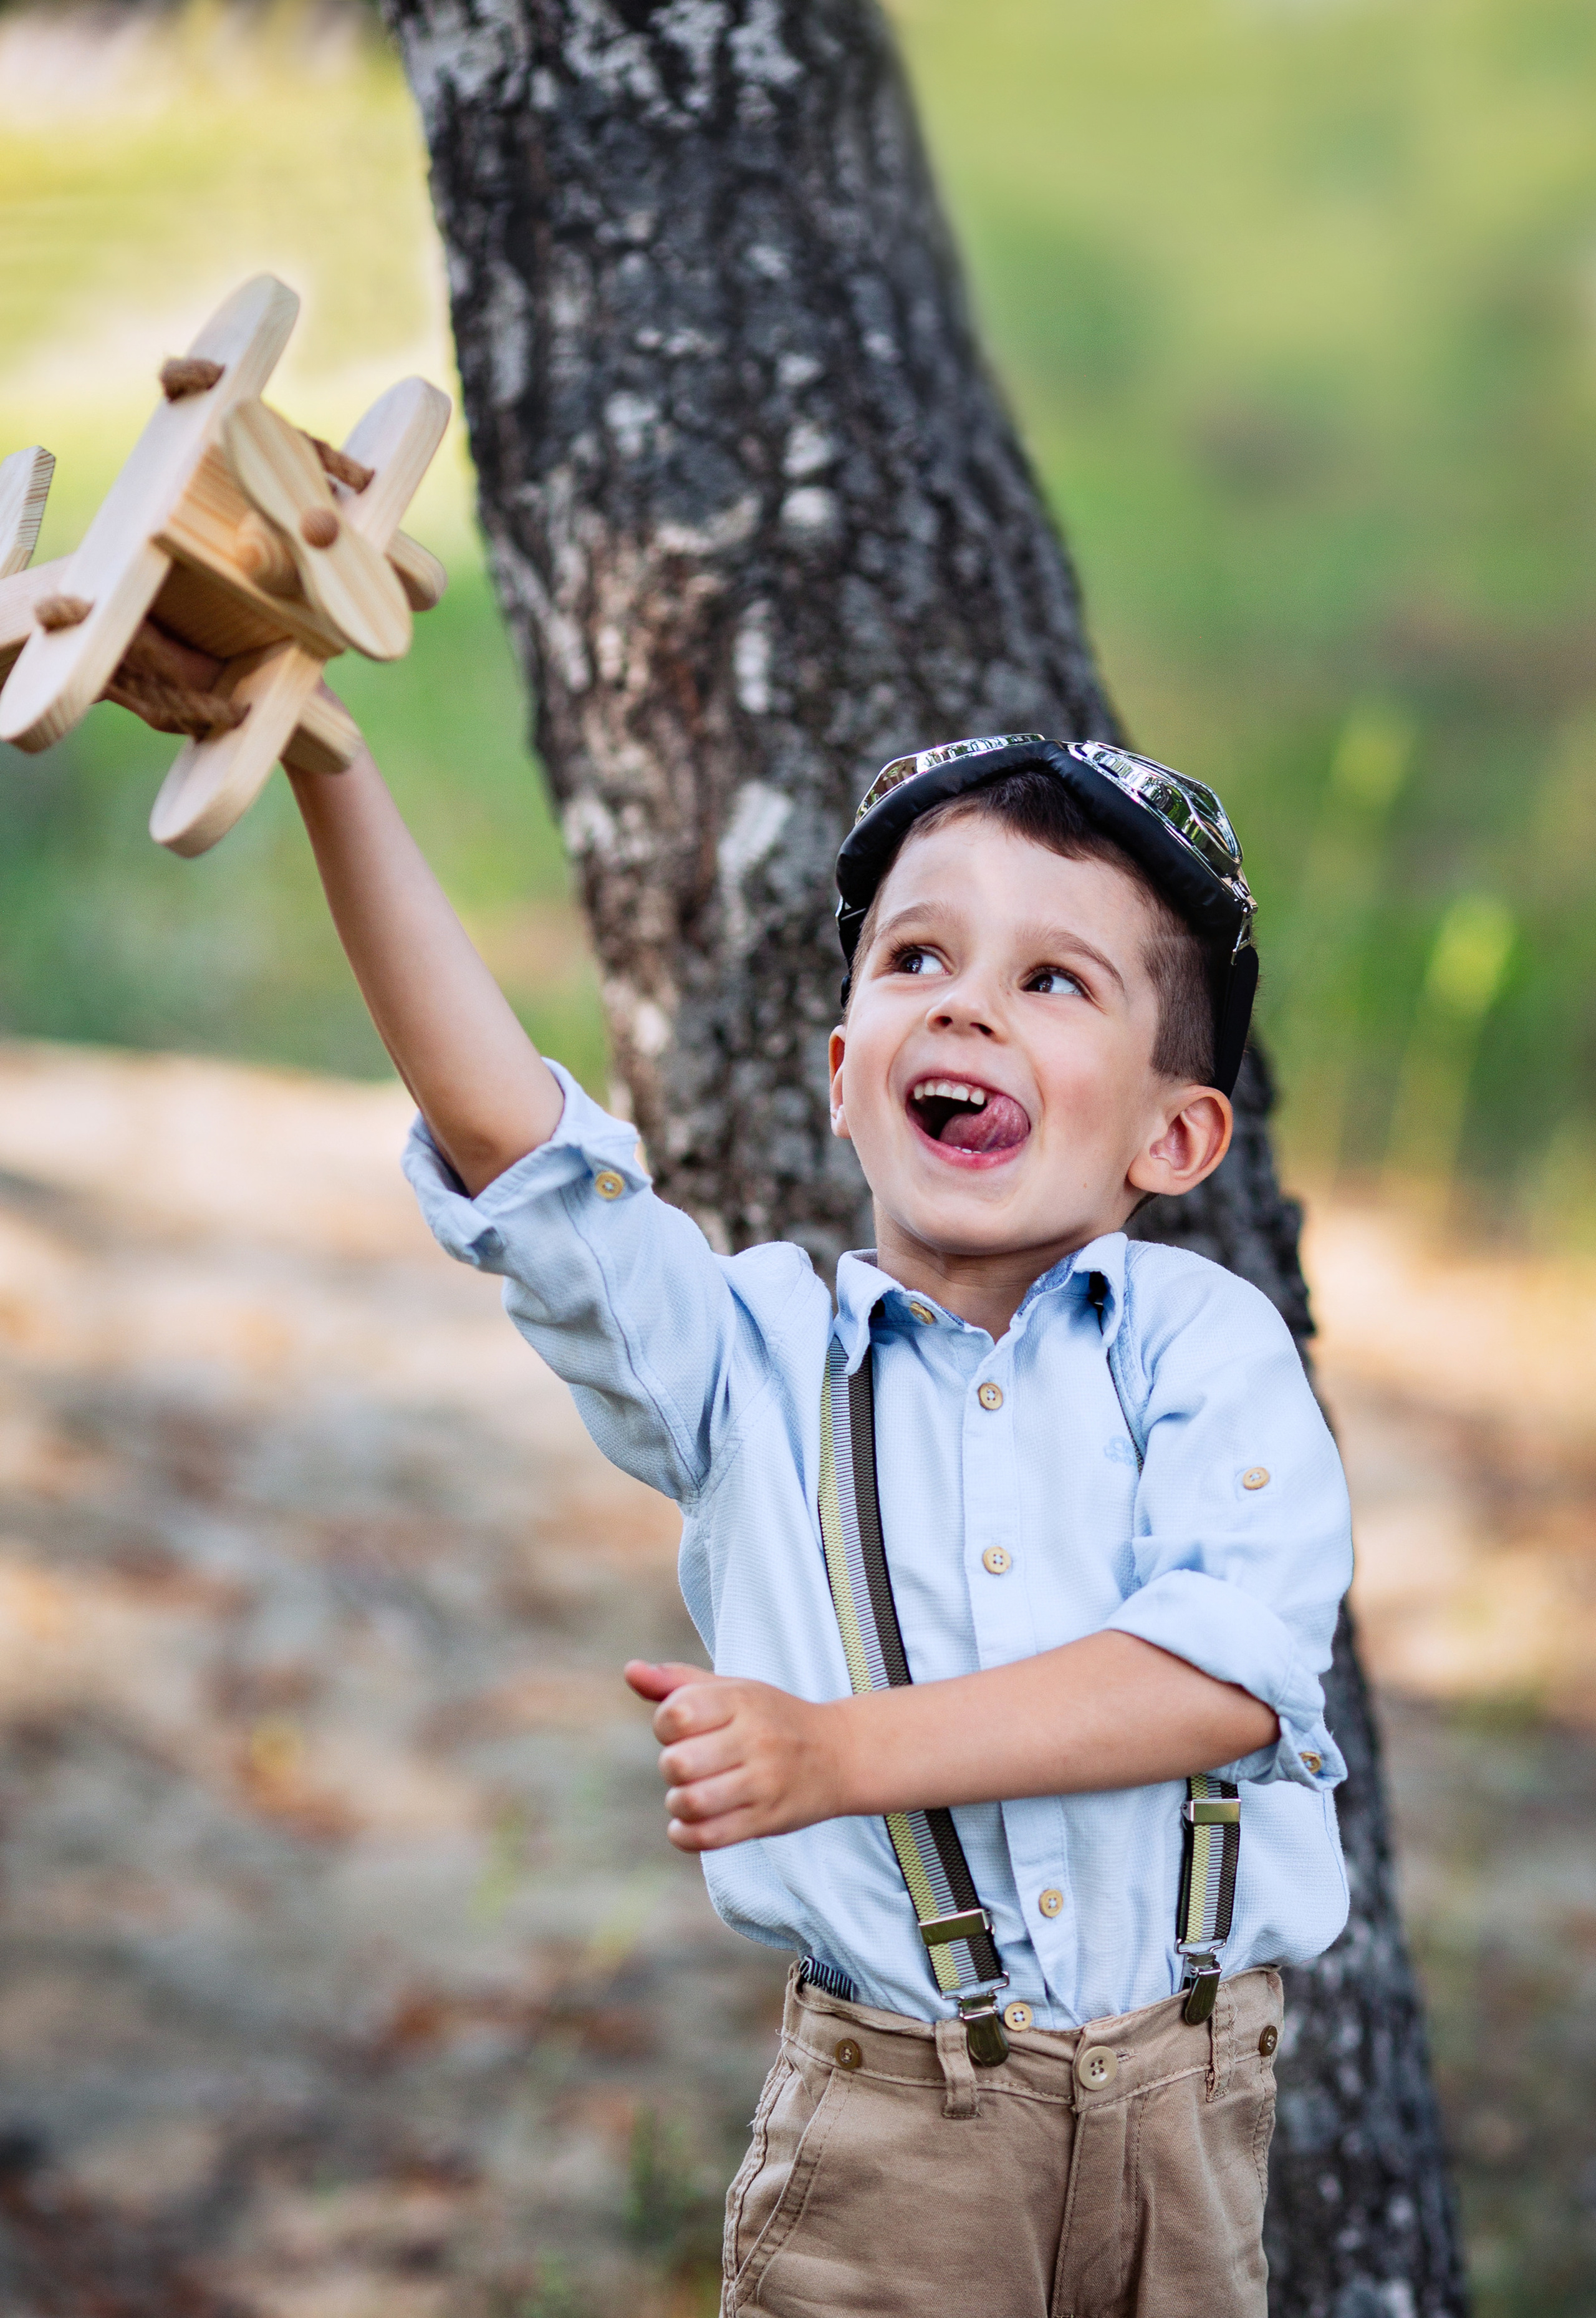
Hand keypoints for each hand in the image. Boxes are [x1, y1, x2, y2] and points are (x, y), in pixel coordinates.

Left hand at [623, 1661, 844, 1850]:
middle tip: (690, 1765)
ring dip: (678, 1803)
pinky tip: (688, 1822)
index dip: (665, 1725)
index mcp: (742, 1700)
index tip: (683, 1729)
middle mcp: (755, 1739)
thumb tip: (631, 1670)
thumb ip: (677, 1682)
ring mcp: (763, 1783)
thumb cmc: (771, 1718)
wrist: (839, 1756)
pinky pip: (707, 1837)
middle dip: (671, 1767)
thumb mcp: (732, 1690)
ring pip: (691, 1803)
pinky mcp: (767, 1820)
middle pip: (678, 1763)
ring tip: (691, 1794)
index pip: (675, 1714)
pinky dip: (685, 1834)